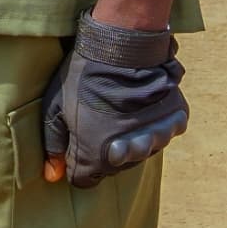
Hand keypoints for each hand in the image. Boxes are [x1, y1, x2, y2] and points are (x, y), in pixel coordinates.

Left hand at [40, 17, 188, 188]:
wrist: (119, 47)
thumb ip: (53, 145)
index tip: (76, 145)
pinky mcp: (175, 120)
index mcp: (93, 156)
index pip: (85, 180)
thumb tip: (52, 176)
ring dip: (132, 140)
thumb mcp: (54, 109)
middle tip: (97, 121)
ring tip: (120, 112)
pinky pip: (166, 133)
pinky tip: (144, 108)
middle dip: (104, 153)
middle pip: (114, 168)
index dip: (77, 164)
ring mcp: (154, 137)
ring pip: (142, 153)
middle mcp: (126, 155)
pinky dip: (156, 125)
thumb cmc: (81, 77)